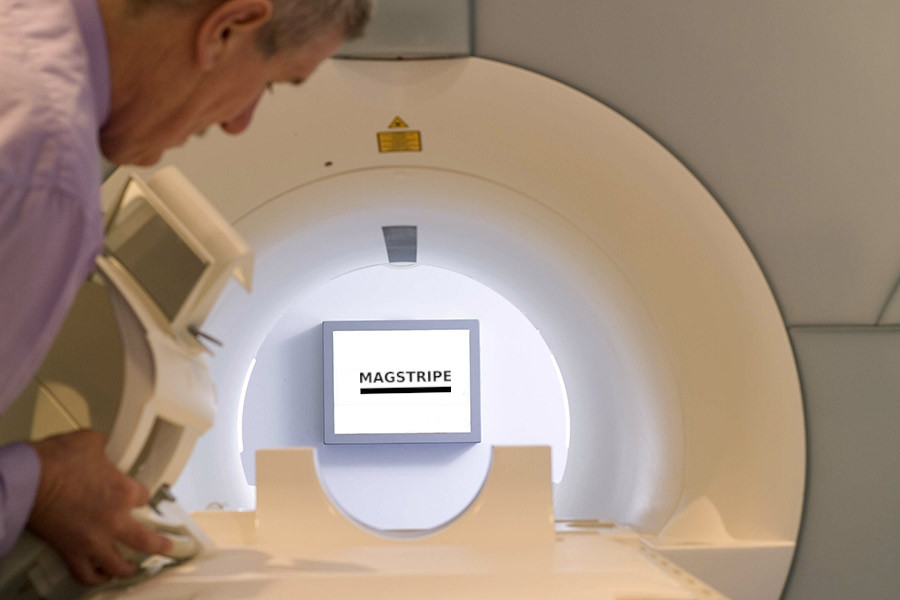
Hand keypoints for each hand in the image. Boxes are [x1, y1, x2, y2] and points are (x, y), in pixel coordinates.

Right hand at [26, 429, 172, 584]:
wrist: (28, 479)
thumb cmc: (58, 458)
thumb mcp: (91, 441)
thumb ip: (105, 448)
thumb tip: (104, 447)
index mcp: (124, 492)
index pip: (145, 498)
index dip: (142, 497)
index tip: (140, 498)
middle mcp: (114, 520)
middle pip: (145, 540)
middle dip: (159, 545)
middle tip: (168, 548)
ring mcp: (94, 539)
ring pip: (118, 564)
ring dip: (128, 568)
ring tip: (132, 568)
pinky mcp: (71, 551)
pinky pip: (86, 573)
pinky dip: (95, 577)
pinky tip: (100, 576)